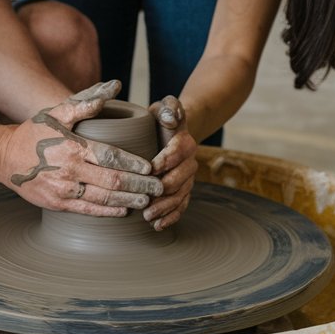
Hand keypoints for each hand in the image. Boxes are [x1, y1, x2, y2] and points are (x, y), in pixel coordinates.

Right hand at [0, 80, 162, 215]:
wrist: (3, 157)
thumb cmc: (34, 131)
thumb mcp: (57, 112)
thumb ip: (86, 101)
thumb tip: (114, 87)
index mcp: (72, 147)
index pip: (111, 157)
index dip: (133, 164)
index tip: (151, 166)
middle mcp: (69, 170)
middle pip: (112, 181)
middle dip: (139, 185)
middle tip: (159, 187)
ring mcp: (63, 190)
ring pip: (103, 199)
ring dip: (128, 201)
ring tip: (148, 201)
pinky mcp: (57, 204)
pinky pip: (88, 210)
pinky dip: (108, 212)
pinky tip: (124, 210)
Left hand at [142, 95, 197, 229]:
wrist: (172, 133)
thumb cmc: (161, 119)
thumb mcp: (164, 108)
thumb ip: (169, 108)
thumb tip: (171, 120)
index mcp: (185, 143)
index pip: (175, 153)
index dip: (163, 161)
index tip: (148, 169)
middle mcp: (190, 162)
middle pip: (179, 180)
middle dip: (162, 191)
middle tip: (144, 199)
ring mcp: (188, 179)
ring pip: (180, 196)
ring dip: (165, 208)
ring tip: (147, 216)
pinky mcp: (183, 191)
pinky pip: (181, 206)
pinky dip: (171, 217)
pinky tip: (157, 226)